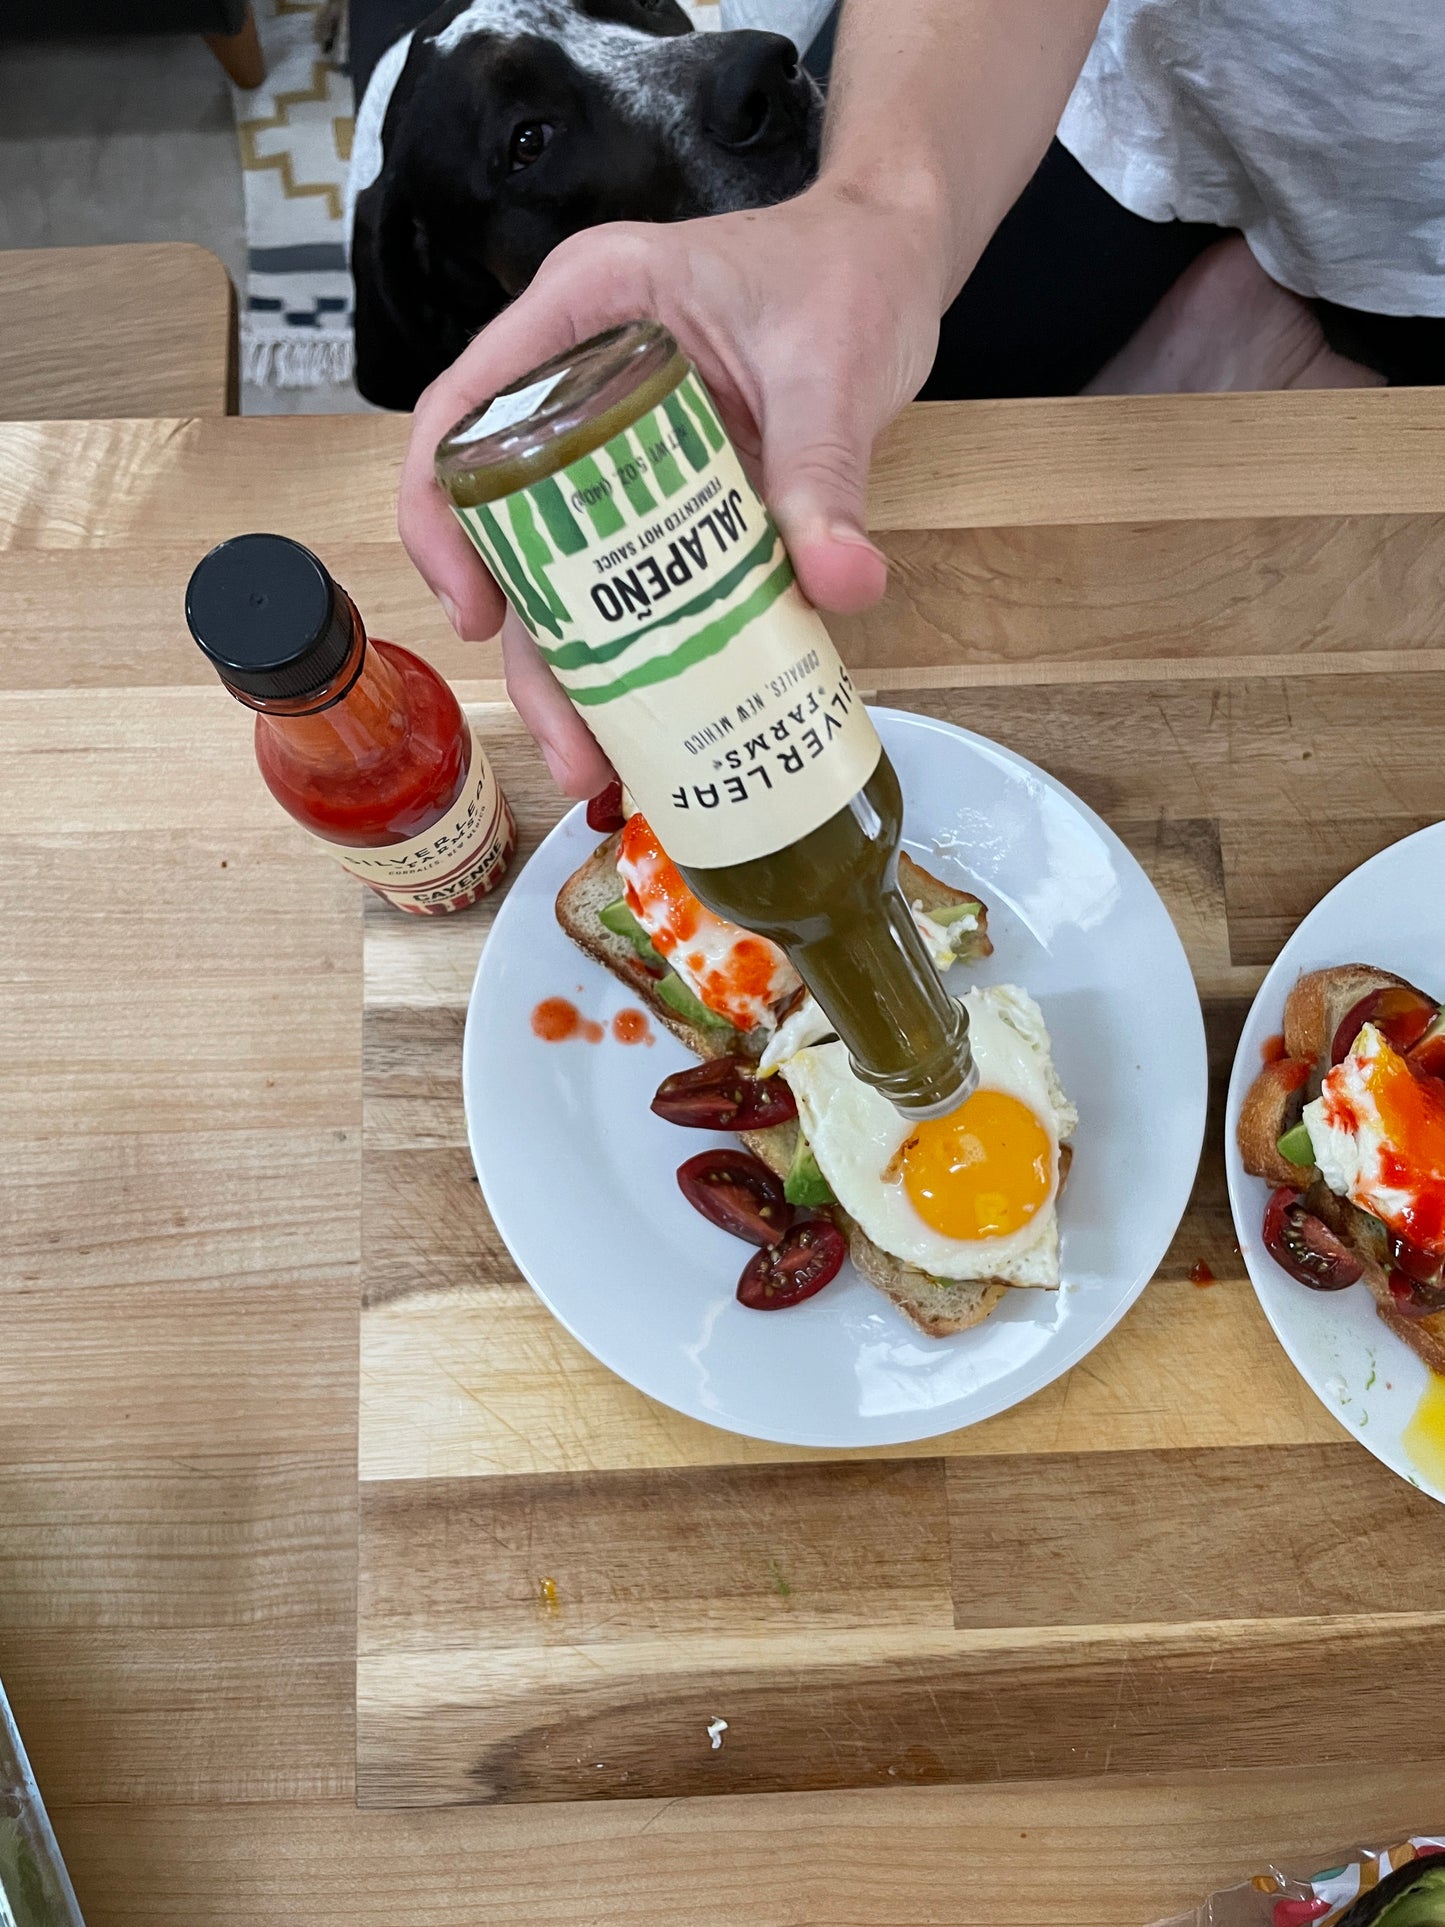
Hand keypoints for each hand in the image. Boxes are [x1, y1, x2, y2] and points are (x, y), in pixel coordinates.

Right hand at [399, 179, 951, 795]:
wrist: (895, 264)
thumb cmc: (848, 271)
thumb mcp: (835, 366)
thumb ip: (828, 471)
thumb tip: (841, 582)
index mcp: (586, 311)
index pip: (464, 410)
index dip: (441, 515)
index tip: (476, 612)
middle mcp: (582, 384)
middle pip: (508, 524)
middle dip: (528, 647)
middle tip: (563, 740)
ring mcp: (620, 448)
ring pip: (568, 572)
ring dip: (577, 675)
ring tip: (599, 765)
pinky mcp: (668, 497)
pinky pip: (636, 580)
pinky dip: (640, 653)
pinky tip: (654, 725)